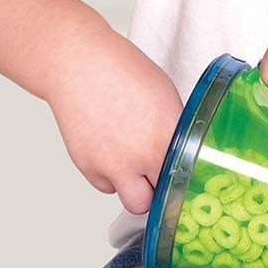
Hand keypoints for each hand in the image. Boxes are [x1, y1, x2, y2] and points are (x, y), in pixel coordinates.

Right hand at [44, 28, 183, 215]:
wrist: (80, 65)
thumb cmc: (121, 70)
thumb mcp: (165, 94)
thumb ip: (173, 127)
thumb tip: (180, 147)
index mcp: (168, 132)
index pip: (187, 176)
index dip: (187, 178)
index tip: (186, 179)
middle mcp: (142, 154)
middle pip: (162, 199)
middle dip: (162, 189)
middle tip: (160, 175)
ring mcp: (114, 165)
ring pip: (134, 202)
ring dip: (137, 188)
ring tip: (134, 163)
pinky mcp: (88, 167)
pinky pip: (107, 186)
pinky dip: (111, 176)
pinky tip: (110, 150)